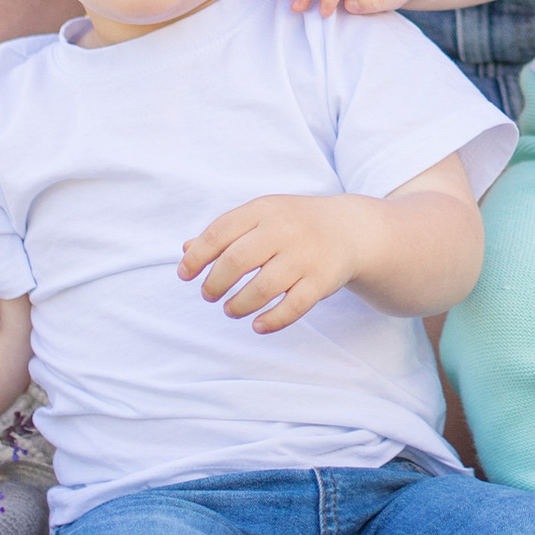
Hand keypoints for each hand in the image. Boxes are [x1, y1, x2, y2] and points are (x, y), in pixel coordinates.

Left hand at [180, 193, 376, 332]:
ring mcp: (305, 256)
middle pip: (237, 261)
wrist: (349, 229)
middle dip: (215, 284)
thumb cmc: (293, 224)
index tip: (185, 275)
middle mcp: (285, 230)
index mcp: (264, 210)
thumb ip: (225, 233)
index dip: (197, 256)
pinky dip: (271, 321)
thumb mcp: (261, 217)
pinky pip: (293, 307)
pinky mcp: (322, 281)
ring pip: (262, 289)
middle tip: (209, 295)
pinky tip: (257, 325)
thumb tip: (186, 251)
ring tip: (231, 310)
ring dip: (238, 305)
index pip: (220, 232)